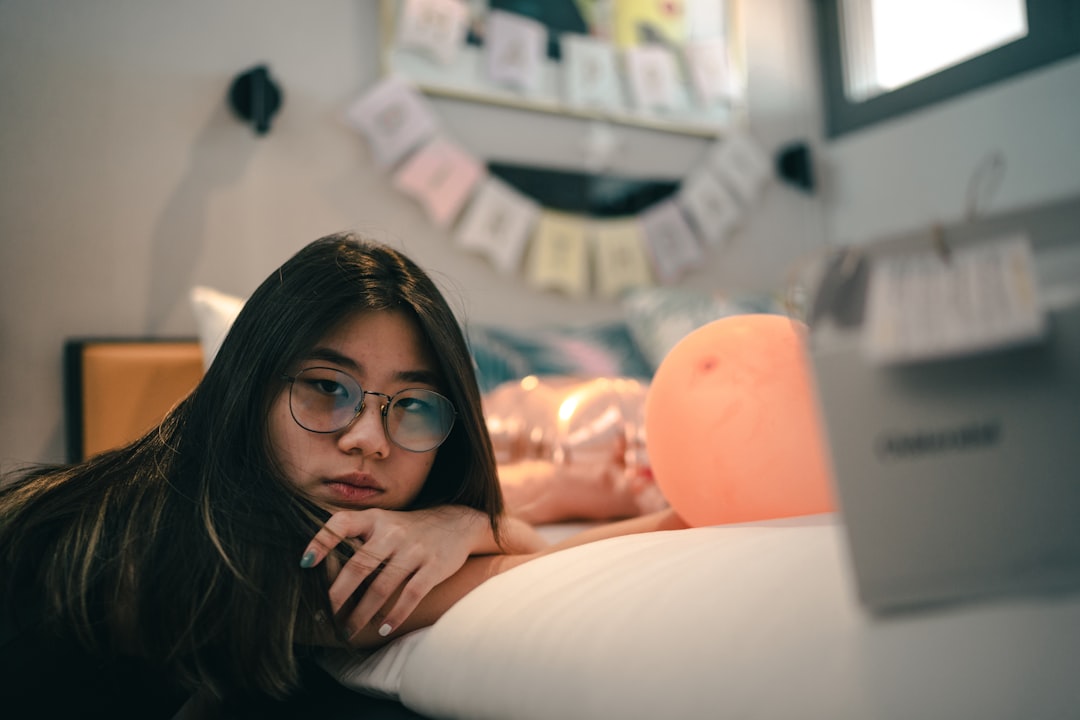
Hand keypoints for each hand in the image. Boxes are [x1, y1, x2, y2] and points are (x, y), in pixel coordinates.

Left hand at [299, 506, 491, 643]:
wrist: (456, 523)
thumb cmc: (408, 529)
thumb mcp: (382, 522)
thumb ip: (356, 537)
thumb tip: (316, 567)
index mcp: (375, 519)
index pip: (341, 524)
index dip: (321, 541)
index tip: (304, 564)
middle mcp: (392, 532)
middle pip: (359, 566)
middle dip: (338, 596)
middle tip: (326, 616)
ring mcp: (414, 549)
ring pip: (382, 586)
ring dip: (362, 613)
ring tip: (349, 630)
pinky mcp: (433, 566)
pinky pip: (411, 595)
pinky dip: (395, 614)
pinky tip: (384, 627)